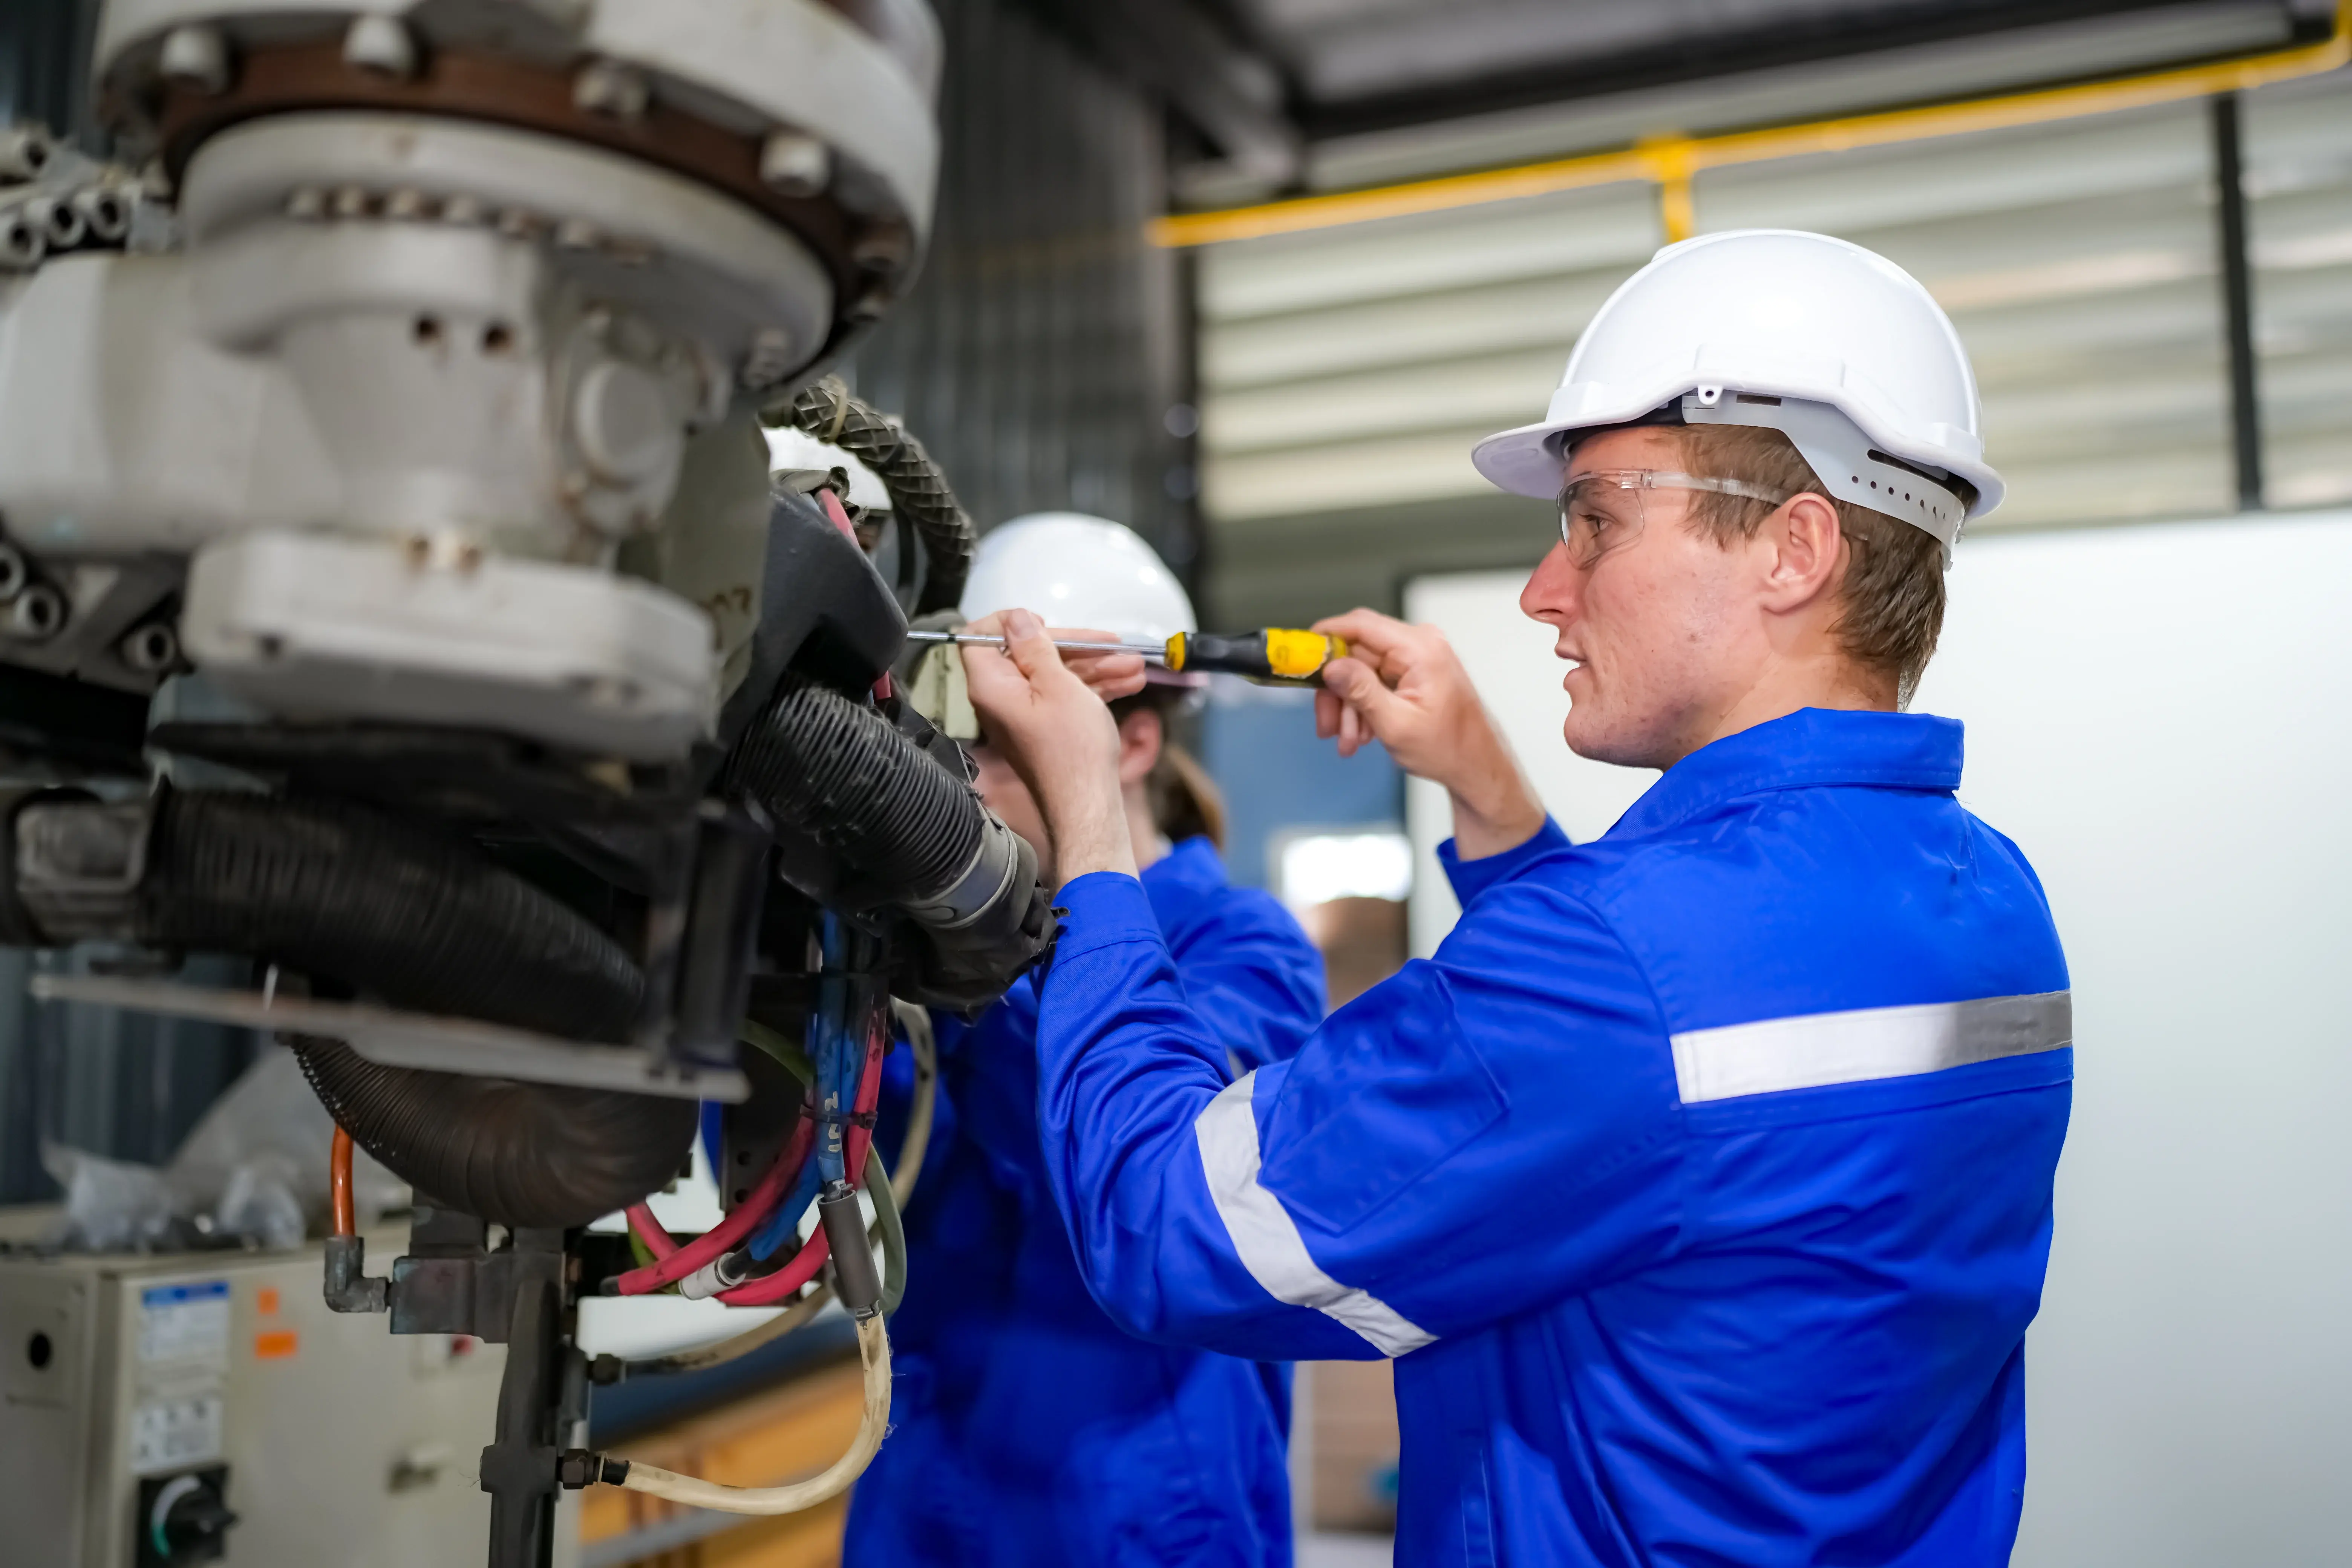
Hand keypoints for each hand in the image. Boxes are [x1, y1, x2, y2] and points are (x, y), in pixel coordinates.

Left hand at [960, 611, 1137, 886]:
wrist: (1088, 805)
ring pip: (1055, 675)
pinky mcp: (1046, 728)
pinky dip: (1093, 687)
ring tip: (1133, 664)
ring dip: (1095, 666)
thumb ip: (1035, 648)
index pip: (978, 639)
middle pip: (1028, 655)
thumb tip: (1016, 620)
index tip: (1039, 621)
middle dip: (1075, 646)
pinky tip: (1127, 682)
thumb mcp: (1058, 684)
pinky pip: (1065, 696)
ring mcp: (1024, 715)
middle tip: (1110, 642)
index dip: (1007, 624)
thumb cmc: (1072, 751)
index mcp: (991, 687)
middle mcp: (1001, 700)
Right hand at [1310, 609, 1546, 859]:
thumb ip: (1361, 691)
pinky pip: (1376, 680)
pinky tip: (1361, 735)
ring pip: (1362, 671)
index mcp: (1421, 650)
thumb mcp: (1396, 725)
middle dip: (1337, 691)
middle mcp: (1420, 645)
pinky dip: (1363, 706)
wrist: (1476, 767)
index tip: (1300, 653)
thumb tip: (1332, 666)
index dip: (1325, 635)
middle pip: (1356, 652)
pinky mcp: (1414, 672)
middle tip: (1325, 725)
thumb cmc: (1449, 749)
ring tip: (1348, 740)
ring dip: (1349, 706)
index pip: (1361, 625)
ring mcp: (1418, 658)